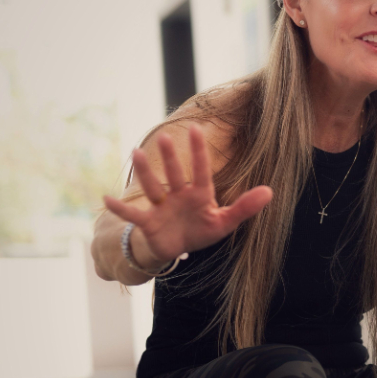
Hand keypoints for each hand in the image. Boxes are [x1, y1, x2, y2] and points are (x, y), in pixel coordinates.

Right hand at [102, 124, 272, 268]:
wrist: (175, 249)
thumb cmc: (200, 231)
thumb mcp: (224, 223)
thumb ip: (245, 208)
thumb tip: (270, 191)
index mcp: (199, 194)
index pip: (200, 170)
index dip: (198, 151)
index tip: (196, 129)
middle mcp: (178, 196)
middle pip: (174, 174)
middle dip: (170, 157)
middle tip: (166, 136)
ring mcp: (161, 208)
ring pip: (152, 187)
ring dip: (145, 172)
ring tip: (135, 152)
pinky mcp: (148, 223)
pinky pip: (132, 215)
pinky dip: (120, 209)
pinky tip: (106, 199)